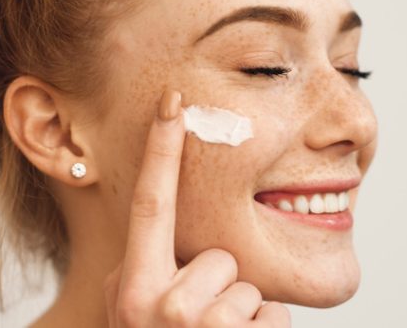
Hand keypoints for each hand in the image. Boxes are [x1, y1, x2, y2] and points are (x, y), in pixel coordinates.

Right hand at [103, 89, 290, 326]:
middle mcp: (162, 306)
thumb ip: (144, 268)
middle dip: (221, 285)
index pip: (150, 206)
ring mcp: (202, 326)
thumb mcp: (131, 312)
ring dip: (243, 315)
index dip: (160, 151)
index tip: (172, 100)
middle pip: (220, 257)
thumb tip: (153, 217)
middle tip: (201, 325)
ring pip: (249, 288)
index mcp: (133, 289)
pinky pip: (275, 315)